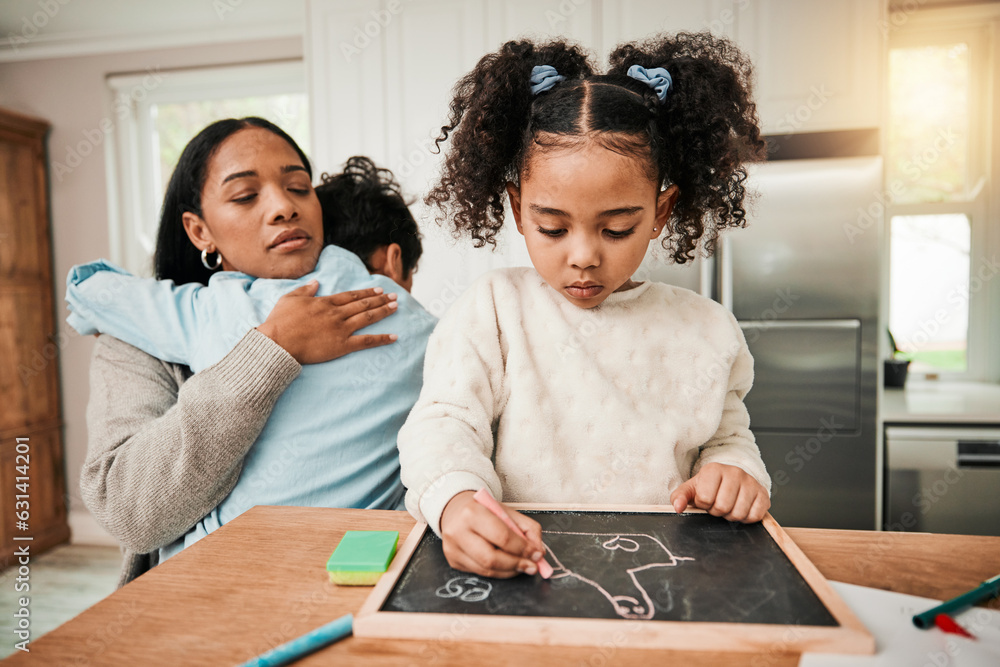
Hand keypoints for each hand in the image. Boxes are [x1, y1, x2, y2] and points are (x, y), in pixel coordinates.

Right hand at [256, 281, 398, 363]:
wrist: (278, 342)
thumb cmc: (280, 321)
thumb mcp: (289, 299)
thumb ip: (305, 290)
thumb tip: (316, 282)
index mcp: (325, 302)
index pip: (351, 295)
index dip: (366, 292)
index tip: (378, 289)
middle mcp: (336, 313)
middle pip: (363, 304)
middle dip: (380, 299)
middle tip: (394, 296)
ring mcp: (341, 329)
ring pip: (367, 318)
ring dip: (383, 311)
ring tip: (396, 307)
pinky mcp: (342, 345)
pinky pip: (366, 341)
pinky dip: (381, 339)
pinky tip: (394, 337)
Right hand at [439, 491, 545, 577]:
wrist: (455, 509)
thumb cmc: (483, 510)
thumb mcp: (507, 511)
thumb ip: (528, 530)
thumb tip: (538, 553)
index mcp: (472, 513)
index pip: (502, 537)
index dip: (522, 549)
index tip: (536, 554)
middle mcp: (458, 531)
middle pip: (492, 559)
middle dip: (516, 565)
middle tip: (531, 566)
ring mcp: (452, 548)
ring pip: (486, 570)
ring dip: (509, 571)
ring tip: (521, 566)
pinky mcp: (452, 560)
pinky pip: (479, 573)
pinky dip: (497, 572)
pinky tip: (504, 565)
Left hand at [670, 462, 769, 522]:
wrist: (732, 480)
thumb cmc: (710, 486)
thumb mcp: (692, 489)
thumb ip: (680, 497)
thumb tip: (678, 507)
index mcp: (714, 469)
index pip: (705, 498)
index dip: (704, 504)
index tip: (706, 499)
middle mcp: (734, 472)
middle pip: (723, 507)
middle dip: (718, 511)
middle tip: (718, 504)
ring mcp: (750, 482)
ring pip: (739, 513)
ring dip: (731, 516)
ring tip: (729, 505)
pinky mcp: (763, 493)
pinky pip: (754, 516)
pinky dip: (746, 518)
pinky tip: (741, 508)